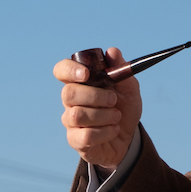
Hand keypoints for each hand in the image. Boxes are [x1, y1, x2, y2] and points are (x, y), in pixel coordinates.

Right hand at [54, 47, 142, 170]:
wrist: (128, 138)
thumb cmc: (123, 109)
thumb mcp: (129, 89)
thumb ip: (121, 70)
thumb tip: (112, 51)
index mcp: (80, 83)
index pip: (61, 70)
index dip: (69, 70)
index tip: (86, 74)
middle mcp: (71, 101)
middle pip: (68, 93)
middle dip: (95, 96)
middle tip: (113, 100)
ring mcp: (71, 121)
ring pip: (78, 115)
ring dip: (103, 115)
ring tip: (117, 116)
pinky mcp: (75, 140)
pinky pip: (86, 135)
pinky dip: (105, 132)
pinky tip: (113, 130)